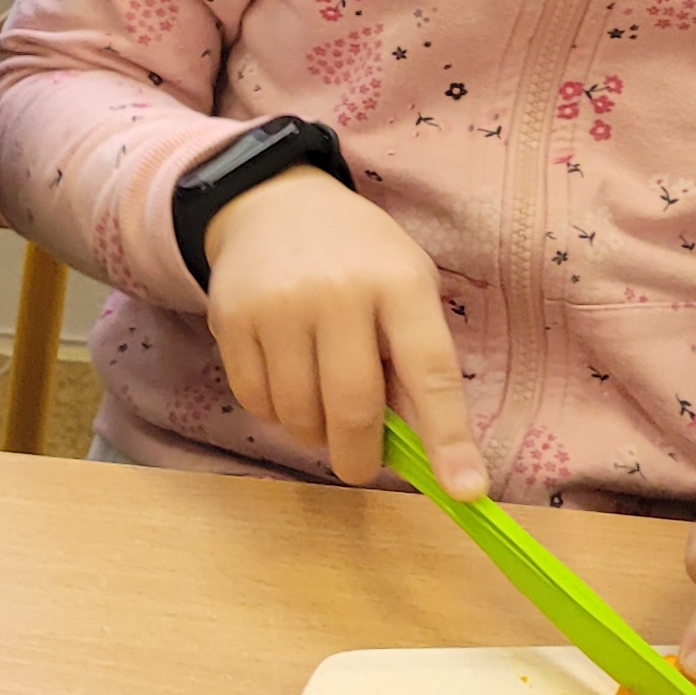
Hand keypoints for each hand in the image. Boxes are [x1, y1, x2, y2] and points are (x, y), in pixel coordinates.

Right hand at [196, 165, 487, 495]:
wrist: (272, 204)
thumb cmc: (358, 257)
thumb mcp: (405, 287)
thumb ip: (415, 362)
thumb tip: (424, 449)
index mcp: (398, 282)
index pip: (430, 372)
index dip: (449, 437)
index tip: (464, 490)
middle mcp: (338, 292)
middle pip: (353, 406)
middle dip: (360, 456)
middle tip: (360, 467)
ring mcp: (278, 304)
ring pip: (298, 412)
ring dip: (313, 433)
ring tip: (319, 408)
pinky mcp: (230, 318)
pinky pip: (255, 399)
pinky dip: (275, 412)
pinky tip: (286, 384)